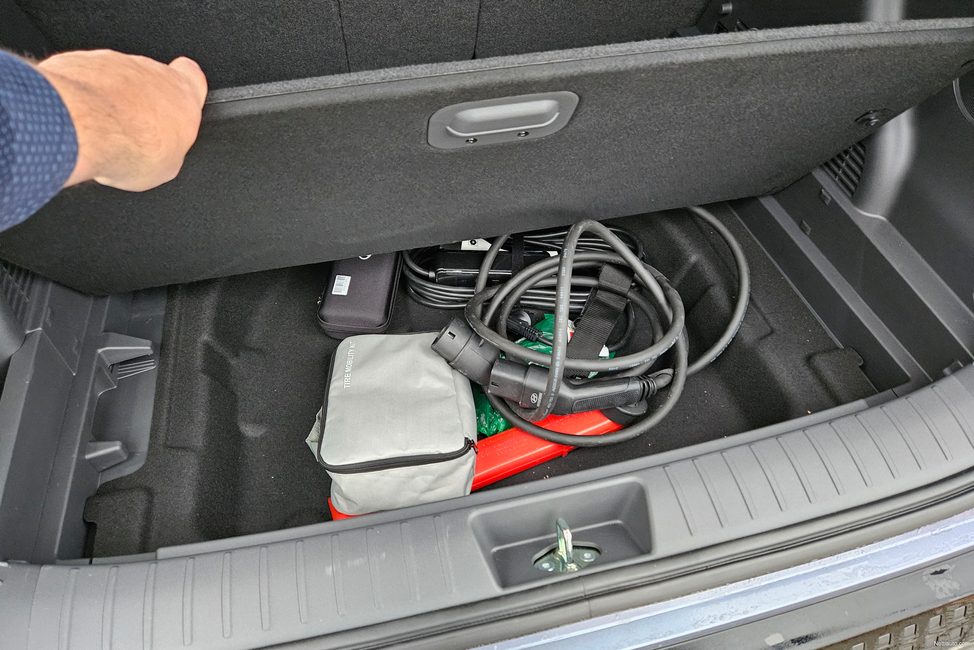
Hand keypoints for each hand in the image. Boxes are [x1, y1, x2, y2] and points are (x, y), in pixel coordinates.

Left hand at [36, 50, 206, 190]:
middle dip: (141, 102)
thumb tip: (161, 155)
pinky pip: (83, 80)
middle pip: (151, 80)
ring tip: (101, 132)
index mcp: (182, 94)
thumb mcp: (166, 168)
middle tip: (131, 131)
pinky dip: (81, 99)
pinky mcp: (79, 62)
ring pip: (115, 80)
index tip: (175, 105)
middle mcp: (151, 71)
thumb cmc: (128, 145)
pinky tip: (78, 123)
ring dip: (109, 101)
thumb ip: (170, 148)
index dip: (185, 89)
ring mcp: (114, 62)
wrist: (85, 129)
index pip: (193, 77)